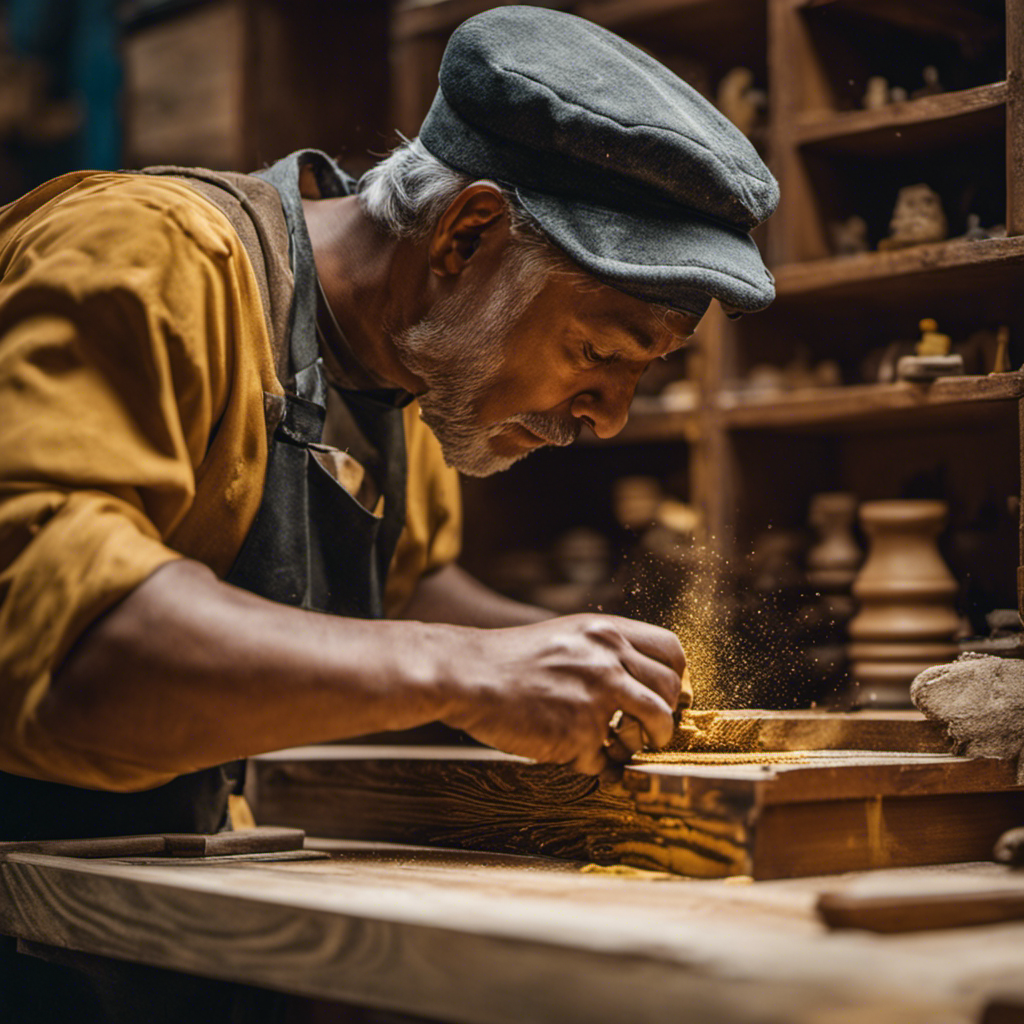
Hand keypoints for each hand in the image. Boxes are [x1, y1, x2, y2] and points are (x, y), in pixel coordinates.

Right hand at [437, 614, 687, 775]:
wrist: (467, 674)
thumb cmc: (510, 660)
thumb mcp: (566, 636)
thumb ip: (604, 651)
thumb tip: (639, 681)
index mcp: (606, 632)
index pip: (671, 650)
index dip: (675, 677)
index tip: (666, 695)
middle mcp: (609, 659)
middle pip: (670, 691)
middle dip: (665, 716)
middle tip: (650, 731)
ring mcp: (597, 697)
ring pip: (654, 726)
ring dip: (641, 744)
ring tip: (617, 748)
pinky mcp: (579, 733)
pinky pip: (608, 759)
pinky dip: (595, 765)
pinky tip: (576, 756)